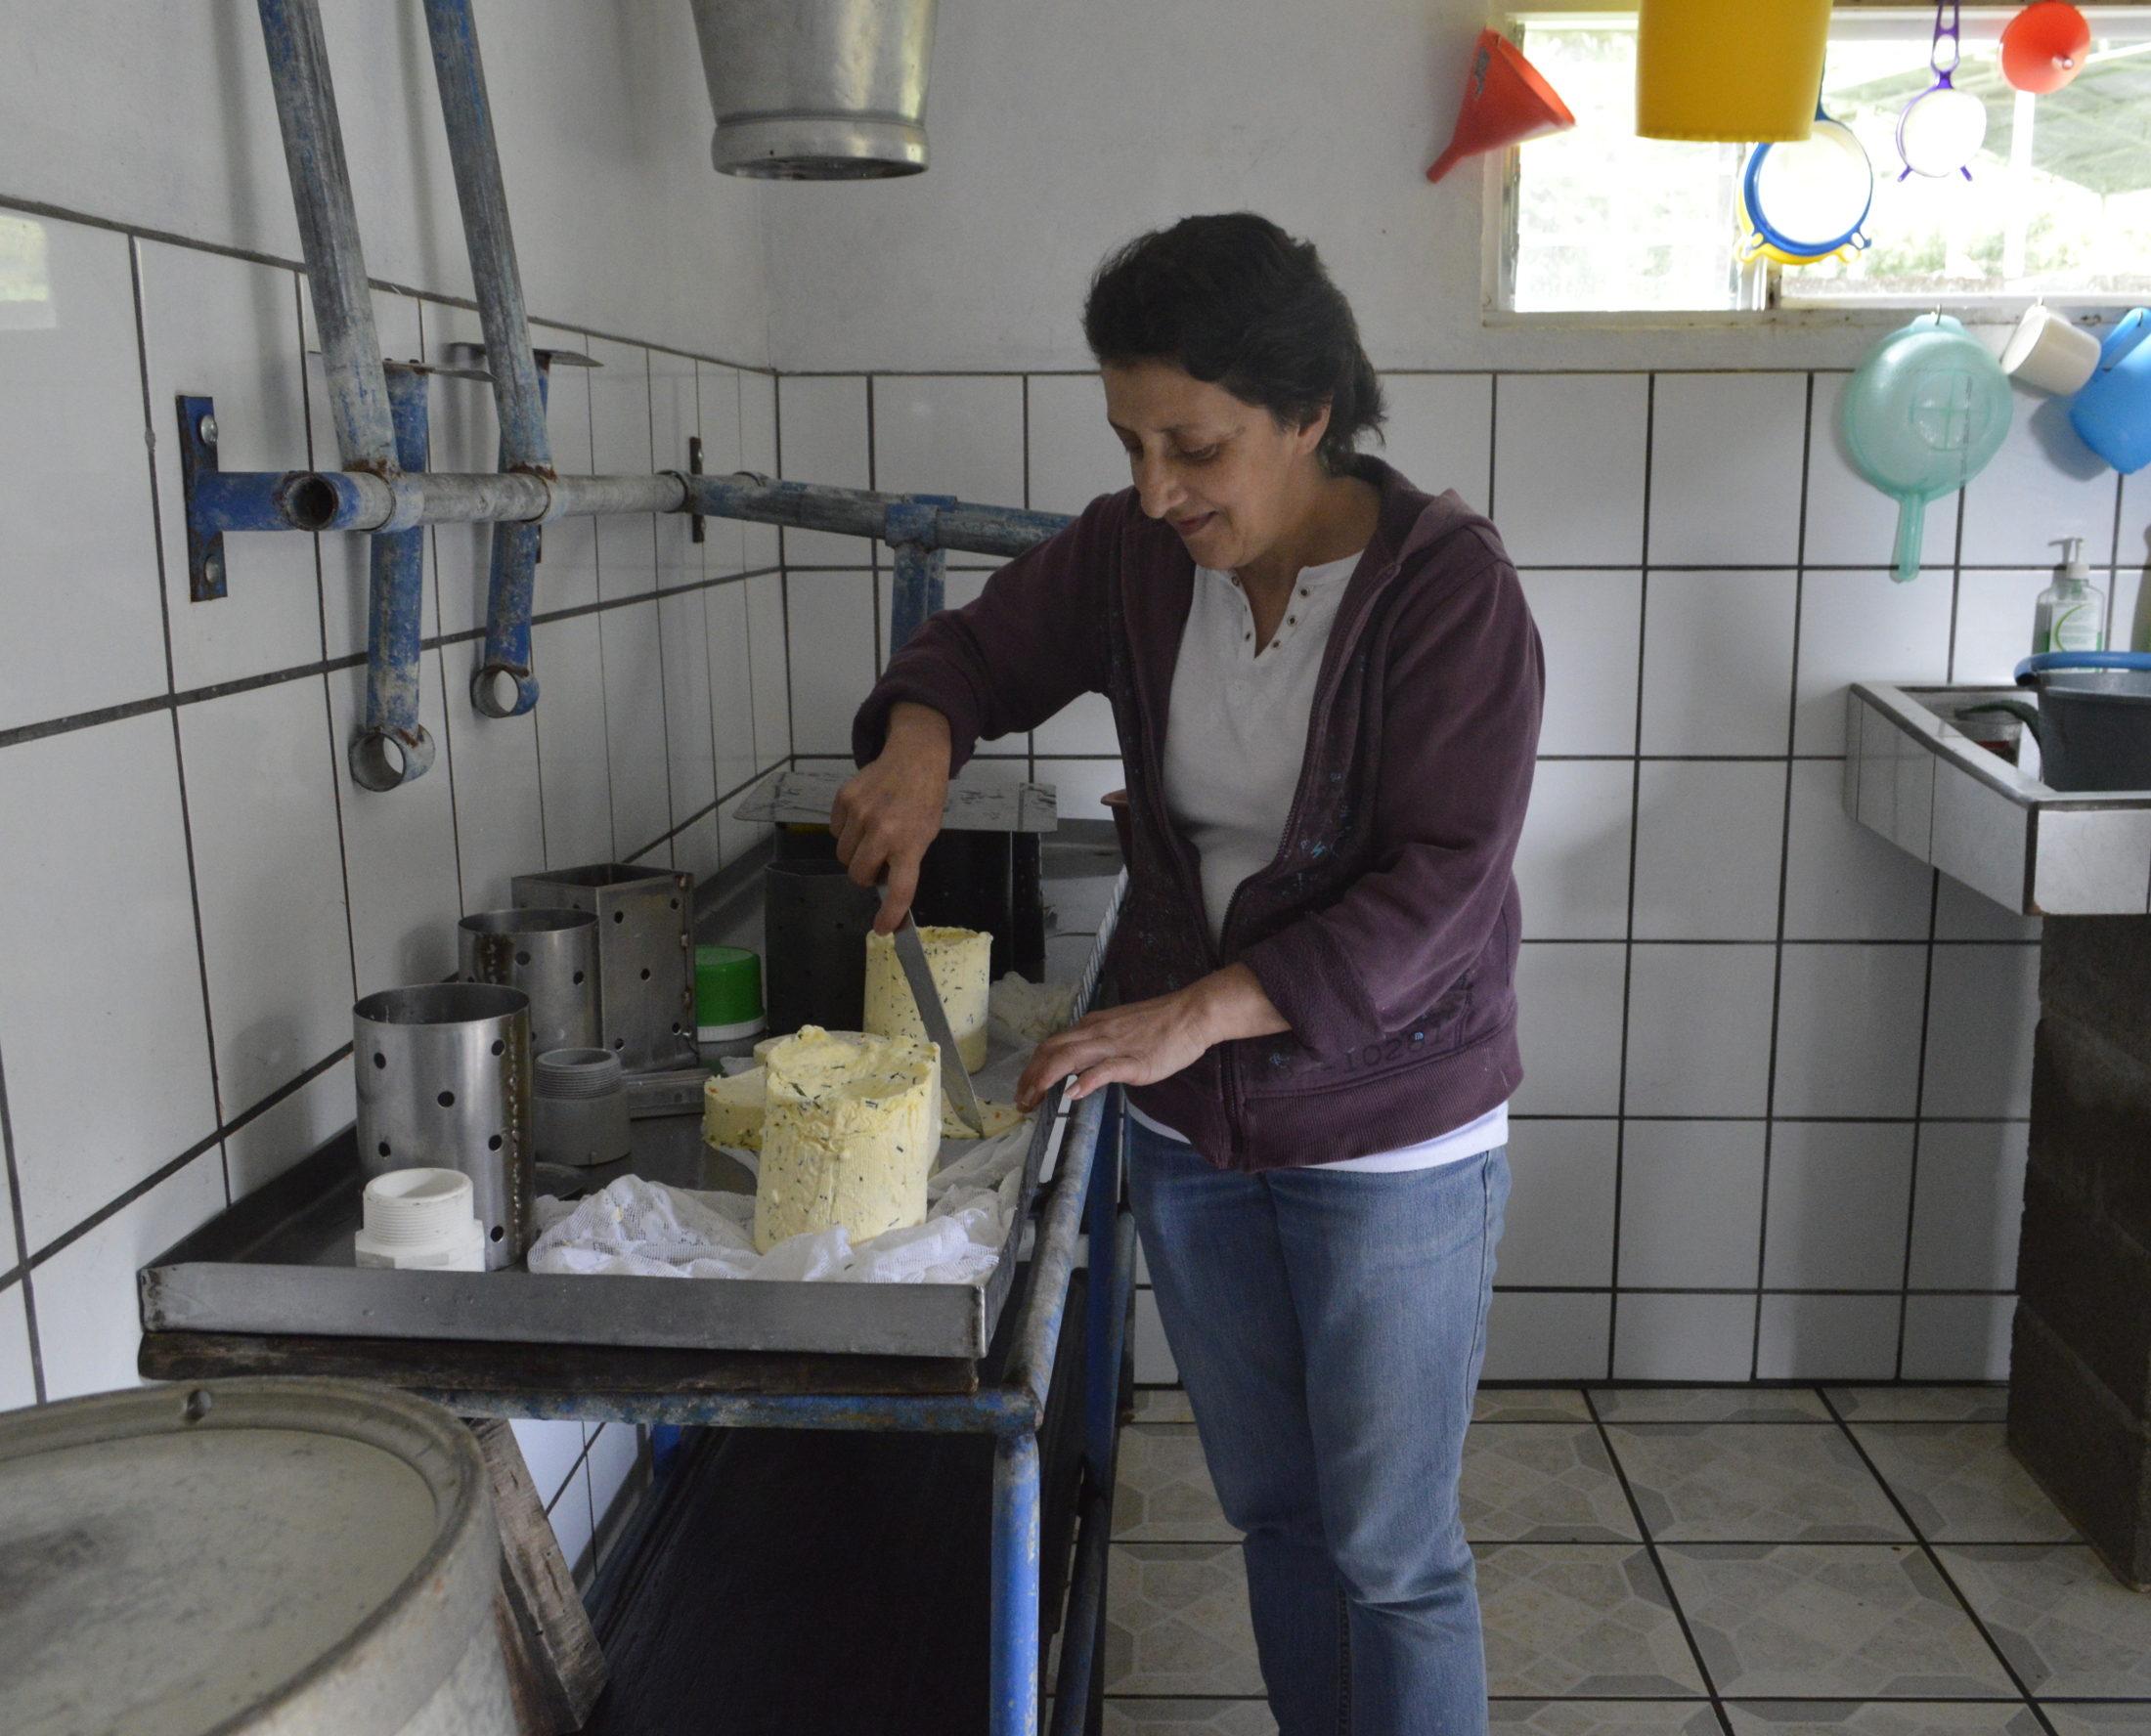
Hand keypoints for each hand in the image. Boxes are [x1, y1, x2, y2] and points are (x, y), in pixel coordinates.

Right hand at [832, 704, 950, 932]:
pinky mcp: (844, 799)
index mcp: (911, 842)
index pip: (900, 888)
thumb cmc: (924, 798)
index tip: (884, 928)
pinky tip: (863, 816)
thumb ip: (906, 860)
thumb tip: (887, 890)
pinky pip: (835, 831)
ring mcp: (860, 813)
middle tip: (880, 860)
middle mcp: (883, 829)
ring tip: (873, 833)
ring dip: (855, 851)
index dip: (891, 912)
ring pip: (843, 855)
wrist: (914, 756)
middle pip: (858, 874)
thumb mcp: (926, 832)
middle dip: (866, 874)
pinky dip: (846, 831)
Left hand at [1015, 964, 1290, 1110]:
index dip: (1032, 1068)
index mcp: (1091, 1027)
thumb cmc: (1160, 1024)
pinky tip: (1073, 1094)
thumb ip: (1098, 1048)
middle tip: (1021, 1102)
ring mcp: (1113, 1046)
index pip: (1051, 1046)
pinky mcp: (1133, 1061)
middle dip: (1030, 1078)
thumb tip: (1079, 1068)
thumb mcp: (1119, 1032)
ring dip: (1045, 1080)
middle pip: (1051, 1052)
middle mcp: (1095, 1033)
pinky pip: (1104, 1069)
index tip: (1023, 1089)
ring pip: (1068, 1058)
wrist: (1191, 1013)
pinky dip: (1085, 1081)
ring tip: (1033, 1100)